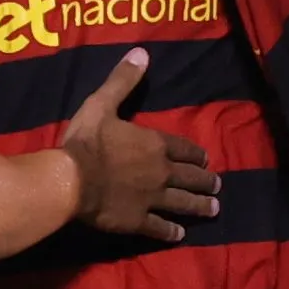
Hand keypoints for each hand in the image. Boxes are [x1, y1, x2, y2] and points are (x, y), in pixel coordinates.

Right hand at [60, 48, 220, 241]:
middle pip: (190, 177)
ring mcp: (152, 199)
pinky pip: (159, 228)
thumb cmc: (86, 142)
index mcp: (154, 144)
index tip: (206, 160)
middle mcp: (161, 172)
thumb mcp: (101, 103)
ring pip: (183, 203)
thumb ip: (122, 81)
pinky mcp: (138, 221)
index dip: (195, 154)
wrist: (71, 181)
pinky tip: (180, 235)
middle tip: (217, 185)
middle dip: (205, 180)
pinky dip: (171, 232)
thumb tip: (141, 52)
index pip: (183, 148)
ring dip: (199, 206)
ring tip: (214, 209)